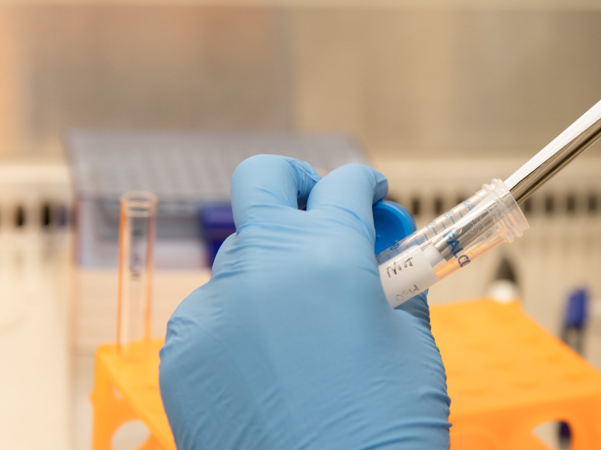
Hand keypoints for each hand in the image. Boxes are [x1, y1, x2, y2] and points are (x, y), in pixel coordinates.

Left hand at [159, 155, 449, 448]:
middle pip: (262, 182)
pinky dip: (246, 319)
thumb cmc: (384, 430)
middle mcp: (259, 270)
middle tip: (324, 209)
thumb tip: (384, 254)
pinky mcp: (182, 354)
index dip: (366, 185)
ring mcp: (211, 312)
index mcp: (327, 257)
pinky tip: (277, 362)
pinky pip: (215, 313)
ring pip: (240, 257)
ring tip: (311, 320)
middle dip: (299, 185)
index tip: (373, 198)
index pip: (342, 185)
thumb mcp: (412, 343)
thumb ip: (394, 282)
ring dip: (276, 266)